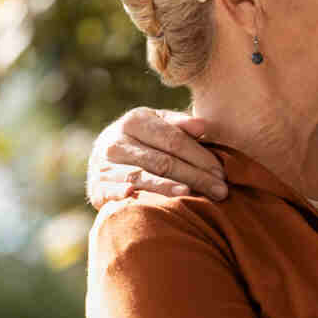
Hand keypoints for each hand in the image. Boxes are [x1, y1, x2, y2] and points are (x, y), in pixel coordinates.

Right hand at [86, 108, 227, 208]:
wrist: (104, 157)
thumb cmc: (144, 140)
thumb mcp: (159, 125)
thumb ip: (180, 125)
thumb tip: (203, 126)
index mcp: (135, 121)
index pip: (174, 140)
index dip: (200, 156)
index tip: (221, 172)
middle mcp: (117, 141)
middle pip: (163, 161)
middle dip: (195, 177)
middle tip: (220, 191)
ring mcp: (104, 164)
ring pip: (142, 177)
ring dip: (167, 187)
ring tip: (191, 195)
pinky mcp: (96, 186)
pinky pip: (111, 190)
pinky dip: (121, 193)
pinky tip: (133, 196)